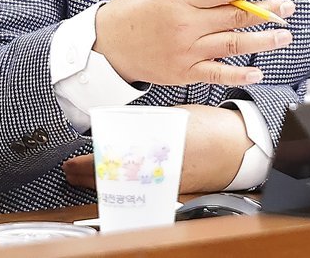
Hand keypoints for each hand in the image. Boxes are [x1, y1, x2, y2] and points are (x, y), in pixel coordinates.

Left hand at [63, 104, 251, 192]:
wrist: (239, 147)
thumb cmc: (211, 128)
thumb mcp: (173, 119)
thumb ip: (145, 127)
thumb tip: (116, 130)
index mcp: (160, 151)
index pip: (114, 163)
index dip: (89, 166)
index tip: (73, 164)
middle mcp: (161, 173)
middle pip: (116, 180)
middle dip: (89, 178)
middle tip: (70, 172)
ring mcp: (168, 186)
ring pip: (127, 188)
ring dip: (102, 183)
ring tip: (82, 178)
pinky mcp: (175, 192)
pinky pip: (141, 191)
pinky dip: (124, 187)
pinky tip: (114, 183)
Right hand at [94, 0, 295, 85]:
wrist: (108, 45)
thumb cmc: (133, 8)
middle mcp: (185, 24)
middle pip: (233, 17)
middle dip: (265, 12)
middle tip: (287, 8)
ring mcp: (185, 50)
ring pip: (231, 44)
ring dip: (262, 41)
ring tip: (284, 36)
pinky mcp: (184, 72)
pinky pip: (216, 73)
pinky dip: (239, 73)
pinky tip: (257, 70)